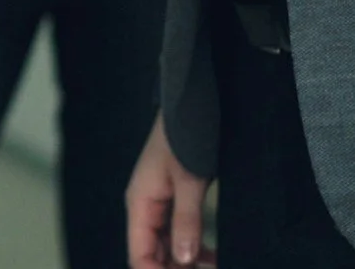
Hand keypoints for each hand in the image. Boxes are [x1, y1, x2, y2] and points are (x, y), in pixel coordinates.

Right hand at [126, 112, 214, 267]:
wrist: (191, 101)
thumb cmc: (184, 133)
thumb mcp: (189, 178)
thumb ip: (187, 220)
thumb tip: (183, 259)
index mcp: (140, 202)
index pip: (139, 254)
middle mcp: (146, 206)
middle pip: (153, 253)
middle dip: (175, 268)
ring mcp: (161, 203)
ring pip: (169, 245)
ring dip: (187, 261)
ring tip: (215, 267)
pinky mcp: (176, 198)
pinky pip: (180, 233)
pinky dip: (195, 248)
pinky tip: (213, 256)